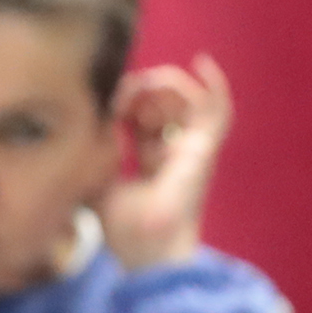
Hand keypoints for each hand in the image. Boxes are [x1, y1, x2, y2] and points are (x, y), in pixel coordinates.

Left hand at [94, 53, 234, 269]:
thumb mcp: (96, 179)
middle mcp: (173, 151)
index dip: (121, 101)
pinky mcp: (205, 147)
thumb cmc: (123, 228)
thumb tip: (93, 113)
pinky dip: (213, 84)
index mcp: (150, 160)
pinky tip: (200, 61)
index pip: (139, 115)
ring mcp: (191, 147)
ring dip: (163, 85)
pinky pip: (218, 109)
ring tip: (144, 86)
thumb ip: (96, 147)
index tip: (104, 103)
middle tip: (120, 95)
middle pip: (162, 103)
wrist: (147, 250)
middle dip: (139, 89)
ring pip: (186, 99)